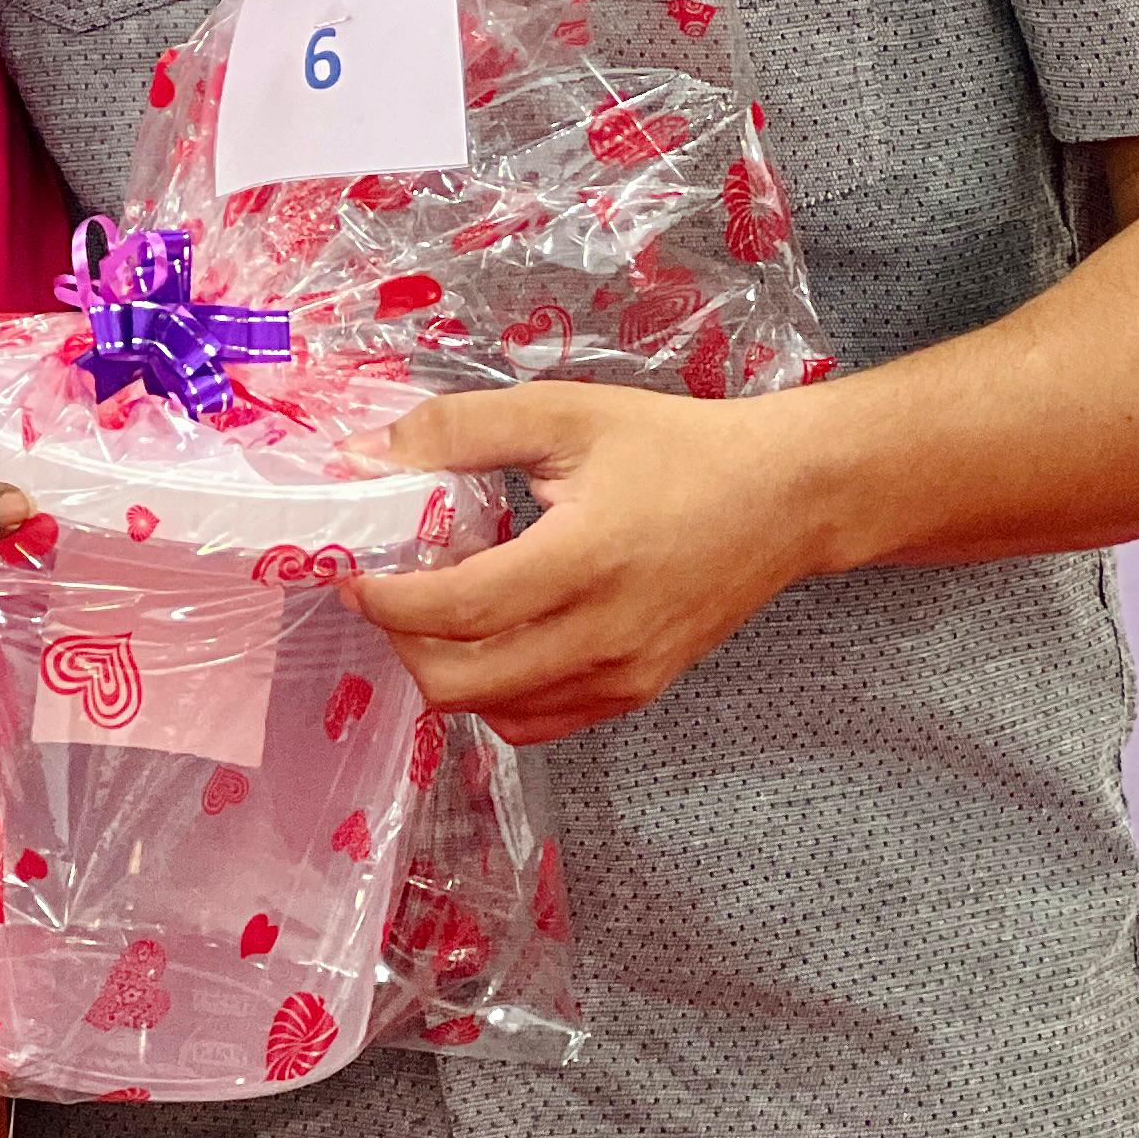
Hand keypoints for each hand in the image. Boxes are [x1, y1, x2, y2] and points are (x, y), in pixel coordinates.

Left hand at [346, 384, 820, 745]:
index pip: (458, 609)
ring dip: (446, 673)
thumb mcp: (564, 415)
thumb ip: (458, 430)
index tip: (353, 575)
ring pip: (496, 713)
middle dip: (403, 645)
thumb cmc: (675, 447)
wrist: (784, 497)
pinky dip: (496, 694)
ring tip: (437, 614)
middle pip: (463, 684)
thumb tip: (361, 455)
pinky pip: (539, 722)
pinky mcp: (637, 693)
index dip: (389, 601)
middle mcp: (602, 637)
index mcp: (583, 561)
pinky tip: (491, 639)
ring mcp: (623, 677)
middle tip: (387, 596)